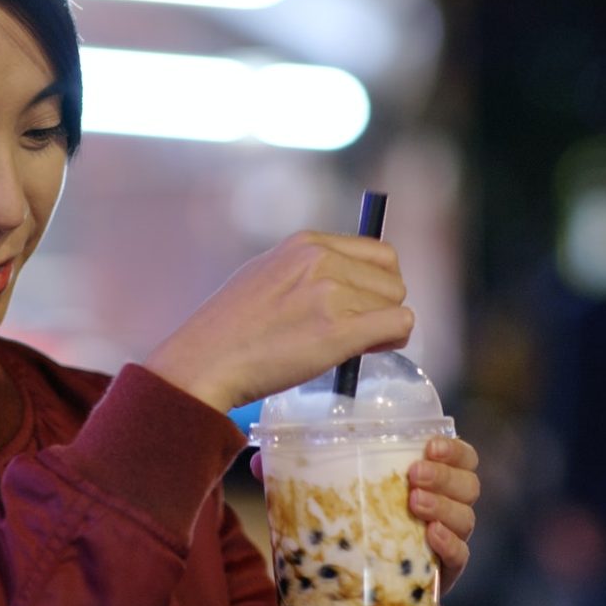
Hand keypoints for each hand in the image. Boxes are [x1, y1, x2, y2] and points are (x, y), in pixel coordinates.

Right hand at [142, 231, 411, 411]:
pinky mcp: (338, 330)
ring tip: (349, 344)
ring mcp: (331, 294)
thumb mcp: (266, 273)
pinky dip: (392, 339)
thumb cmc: (229, 328)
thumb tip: (352, 284)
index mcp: (306, 243)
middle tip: (358, 331)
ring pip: (396, 305)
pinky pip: (398, 324)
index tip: (362, 305)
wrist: (206, 361)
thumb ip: (308, 270)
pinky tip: (367, 351)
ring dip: (383, 328)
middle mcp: (322, 261)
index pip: (378, 254)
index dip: (377, 283)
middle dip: (382, 307)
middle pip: (392, 280)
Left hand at [250, 434, 477, 596]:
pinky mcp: (443, 574)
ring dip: (444, 506)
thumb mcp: (333, 501)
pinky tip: (430, 536)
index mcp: (427, 480)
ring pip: (467, 516)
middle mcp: (445, 508)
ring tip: (414, 503)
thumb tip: (259, 462)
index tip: (429, 442)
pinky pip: (460, 556)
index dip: (453, 447)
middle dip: (445, 474)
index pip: (459, 456)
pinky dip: (448, 543)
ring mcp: (447, 541)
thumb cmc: (354, 531)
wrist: (364, 596)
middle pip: (468, 483)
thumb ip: (302, 478)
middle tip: (414, 474)